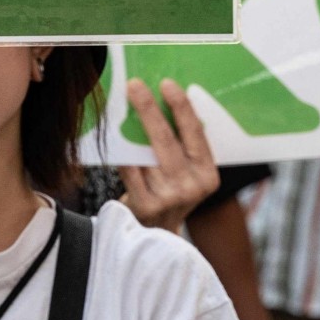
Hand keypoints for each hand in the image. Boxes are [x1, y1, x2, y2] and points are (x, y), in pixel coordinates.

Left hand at [118, 79, 217, 232]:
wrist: (157, 234)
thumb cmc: (170, 192)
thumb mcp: (187, 173)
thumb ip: (182, 146)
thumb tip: (161, 100)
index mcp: (207, 175)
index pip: (195, 134)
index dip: (181, 107)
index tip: (167, 84)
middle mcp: (192, 187)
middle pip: (166, 141)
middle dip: (149, 109)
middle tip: (134, 86)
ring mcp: (169, 198)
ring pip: (144, 154)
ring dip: (129, 128)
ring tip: (118, 105)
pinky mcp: (145, 205)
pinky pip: (129, 170)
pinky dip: (120, 152)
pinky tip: (112, 135)